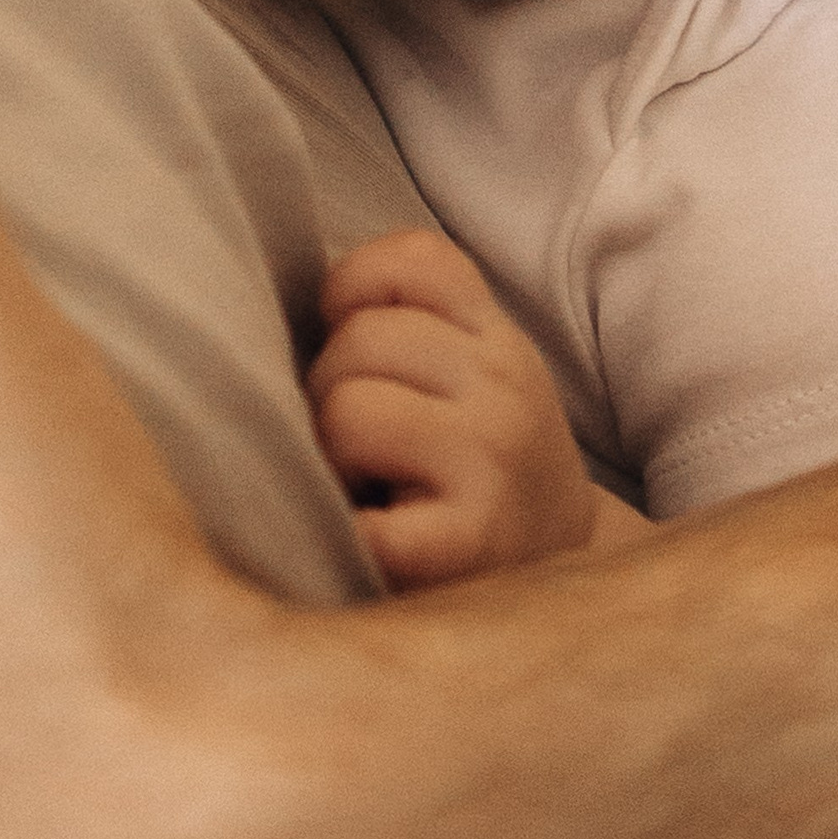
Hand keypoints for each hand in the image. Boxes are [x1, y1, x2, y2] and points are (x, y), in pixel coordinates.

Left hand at [305, 229, 596, 590]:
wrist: (550, 579)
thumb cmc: (474, 465)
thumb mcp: (468, 374)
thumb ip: (406, 320)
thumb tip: (287, 300)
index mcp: (499, 339)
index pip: (414, 259)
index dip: (353, 288)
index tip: (352, 347)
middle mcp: (507, 387)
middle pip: (361, 338)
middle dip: (330, 386)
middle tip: (354, 442)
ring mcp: (491, 465)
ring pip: (347, 412)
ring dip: (330, 453)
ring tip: (360, 484)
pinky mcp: (463, 545)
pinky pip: (362, 518)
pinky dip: (343, 529)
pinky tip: (360, 538)